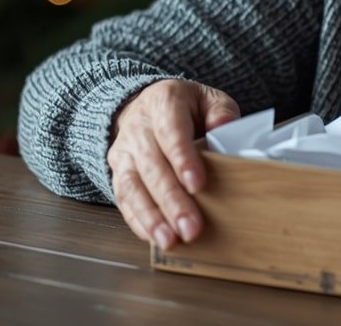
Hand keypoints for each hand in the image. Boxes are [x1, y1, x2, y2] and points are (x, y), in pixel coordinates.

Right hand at [106, 79, 239, 251]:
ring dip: (152, 217)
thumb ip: (220, 112)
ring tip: (169, 240)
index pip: (171, 132)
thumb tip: (223, 128)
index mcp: (163, 102)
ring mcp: (124, 151)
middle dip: (171, 200)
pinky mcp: (117, 173)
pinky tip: (154, 237)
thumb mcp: (207, 99)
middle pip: (152, 166)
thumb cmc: (184, 108)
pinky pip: (124, 199)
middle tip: (190, 227)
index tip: (197, 185)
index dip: (183, 159)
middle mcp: (138, 127)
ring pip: (133, 186)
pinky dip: (138, 221)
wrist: (146, 106)